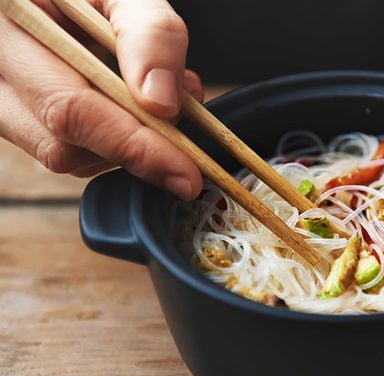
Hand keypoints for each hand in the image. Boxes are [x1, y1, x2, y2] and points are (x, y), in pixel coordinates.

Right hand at [0, 0, 203, 198]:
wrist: (66, 1)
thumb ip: (149, 34)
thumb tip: (163, 104)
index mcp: (11, 29)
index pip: (69, 107)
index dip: (132, 146)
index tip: (185, 174)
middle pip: (63, 147)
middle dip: (136, 150)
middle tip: (189, 145)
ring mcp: (1, 103)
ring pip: (67, 156)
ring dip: (127, 143)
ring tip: (157, 99)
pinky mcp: (20, 120)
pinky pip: (69, 150)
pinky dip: (113, 141)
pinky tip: (130, 107)